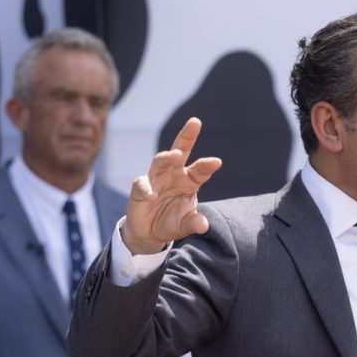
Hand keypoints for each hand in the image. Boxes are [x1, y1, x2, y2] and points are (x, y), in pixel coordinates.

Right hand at [121, 117, 222, 254]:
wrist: (149, 233)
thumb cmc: (172, 222)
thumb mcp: (185, 225)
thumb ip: (193, 223)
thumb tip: (203, 226)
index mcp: (189, 180)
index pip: (200, 170)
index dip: (208, 165)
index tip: (217, 162)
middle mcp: (173, 174)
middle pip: (180, 150)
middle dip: (187, 136)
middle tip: (195, 122)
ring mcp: (156, 178)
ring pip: (160, 161)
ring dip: (167, 157)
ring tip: (175, 155)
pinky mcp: (139, 188)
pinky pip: (142, 185)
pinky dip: (147, 189)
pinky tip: (153, 196)